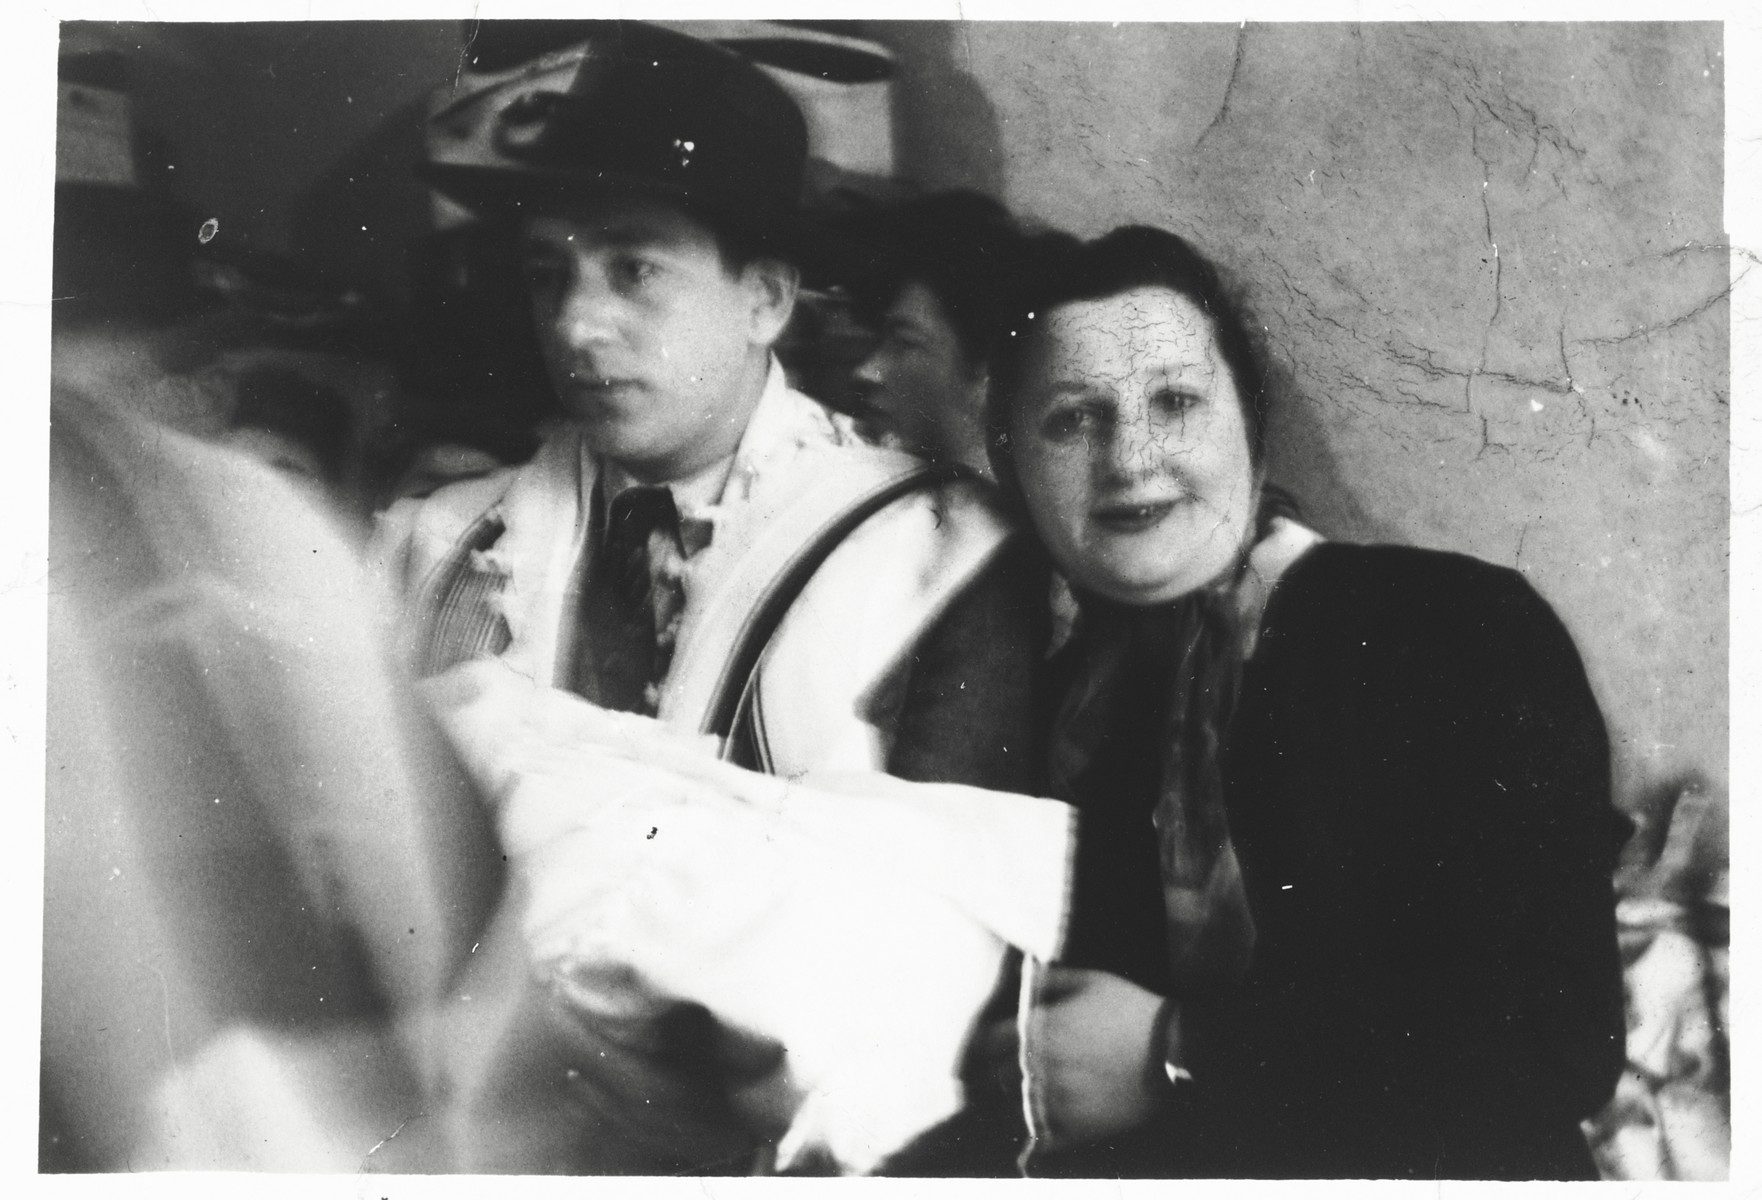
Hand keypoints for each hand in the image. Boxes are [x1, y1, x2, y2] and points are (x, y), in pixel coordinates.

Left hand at [978, 965, 1166, 1151]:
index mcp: (1040, 1028)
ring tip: (1035, 1094)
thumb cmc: (1132, 1007)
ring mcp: (1059, 1096)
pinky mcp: (1078, 1123)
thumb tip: (1025, 971)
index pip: (990, 1041)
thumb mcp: (1092, 980)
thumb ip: (1052, 978)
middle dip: (1002, 1071)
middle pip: (999, 1074)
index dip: (991, 1043)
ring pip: (1019, 1104)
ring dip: (1021, 1099)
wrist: (1173, 1046)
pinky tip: (1048, 1123)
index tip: (997, 1045)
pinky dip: (1041, 1131)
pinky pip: (1044, 1134)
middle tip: (1012, 1070)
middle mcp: (1042, 1063)